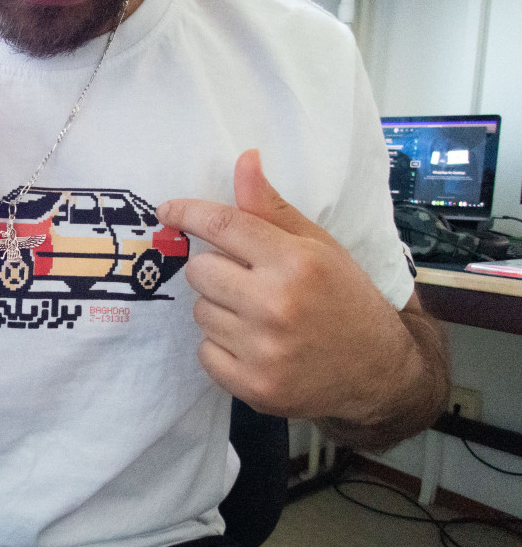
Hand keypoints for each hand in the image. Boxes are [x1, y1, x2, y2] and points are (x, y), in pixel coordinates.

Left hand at [157, 150, 413, 423]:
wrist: (378, 371)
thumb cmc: (344, 298)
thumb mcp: (318, 246)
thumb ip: (272, 208)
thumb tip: (244, 159)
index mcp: (296, 262)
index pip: (223, 225)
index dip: (188, 213)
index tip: (168, 210)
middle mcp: (277, 305)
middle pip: (201, 271)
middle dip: (216, 271)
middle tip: (247, 281)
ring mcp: (264, 350)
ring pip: (200, 313)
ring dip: (220, 310)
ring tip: (257, 317)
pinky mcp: (254, 387)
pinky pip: (204, 353)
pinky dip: (221, 348)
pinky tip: (254, 346)